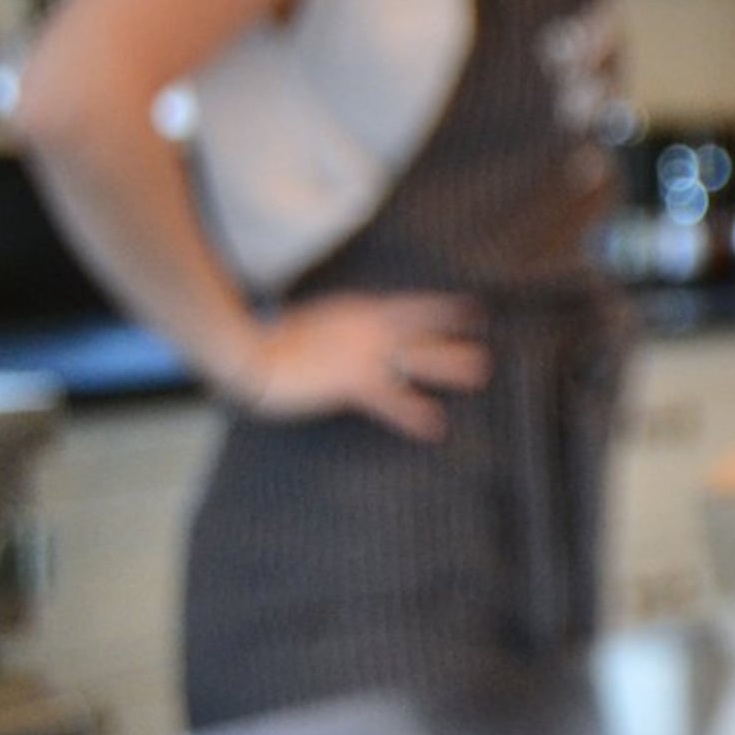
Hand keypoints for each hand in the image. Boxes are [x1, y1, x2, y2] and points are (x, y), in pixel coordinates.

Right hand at [220, 292, 489, 440]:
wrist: (247, 352)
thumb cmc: (275, 342)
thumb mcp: (317, 324)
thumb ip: (344, 328)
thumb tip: (359, 334)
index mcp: (359, 312)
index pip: (412, 308)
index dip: (444, 310)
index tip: (476, 310)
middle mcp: (368, 330)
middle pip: (421, 333)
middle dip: (453, 340)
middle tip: (487, 346)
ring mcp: (362, 355)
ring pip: (416, 359)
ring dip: (448, 365)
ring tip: (481, 374)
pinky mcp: (350, 382)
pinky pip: (390, 400)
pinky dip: (413, 413)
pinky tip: (435, 426)